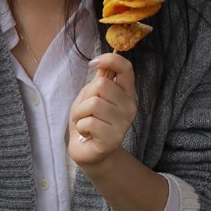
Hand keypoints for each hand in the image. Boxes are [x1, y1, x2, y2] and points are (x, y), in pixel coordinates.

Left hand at [69, 52, 137, 170]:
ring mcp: (123, 124)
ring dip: (80, 113)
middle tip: (85, 110)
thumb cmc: (90, 120)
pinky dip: (81, 126)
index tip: (93, 64)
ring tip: (84, 122)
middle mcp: (130, 107)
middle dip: (85, 97)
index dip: (109, 60)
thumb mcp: (91, 95)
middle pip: (102, 85)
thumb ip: (99, 80)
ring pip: (94, 104)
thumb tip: (101, 62)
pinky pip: (89, 122)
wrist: (88, 151)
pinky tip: (87, 134)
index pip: (126, 67)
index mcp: (126, 93)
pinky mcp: (113, 139)